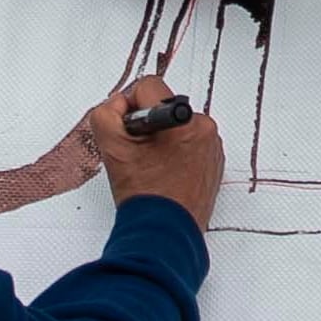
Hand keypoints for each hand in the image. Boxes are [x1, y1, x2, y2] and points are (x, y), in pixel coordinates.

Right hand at [86, 76, 224, 230]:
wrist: (165, 234)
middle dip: (147, 127)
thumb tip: (118, 105)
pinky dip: (176, 154)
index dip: (129, 107)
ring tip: (153, 169)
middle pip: (163, 107)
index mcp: (182, 121)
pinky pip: (190, 144)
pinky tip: (166, 175)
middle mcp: (203, 129)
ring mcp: (211, 146)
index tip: (128, 132)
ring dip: (162, 141)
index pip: (148, 87)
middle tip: (139, 156)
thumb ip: (106, 114)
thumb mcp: (112, 149)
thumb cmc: (144, 196)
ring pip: (176, 127)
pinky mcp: (213, 161)